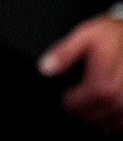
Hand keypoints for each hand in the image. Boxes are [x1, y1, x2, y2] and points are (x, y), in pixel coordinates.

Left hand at [39, 12, 122, 132]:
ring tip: (90, 102)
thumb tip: (45, 67)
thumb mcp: (84, 36)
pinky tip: (106, 106)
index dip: (66, 102)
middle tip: (76, 97)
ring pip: (106, 125)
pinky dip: (112, 119)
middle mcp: (119, 99)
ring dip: (95, 117)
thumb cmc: (112, 35)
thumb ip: (64, 53)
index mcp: (102, 85)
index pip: (75, 108)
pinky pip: (121, 124)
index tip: (66, 94)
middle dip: (79, 110)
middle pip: (89, 118)